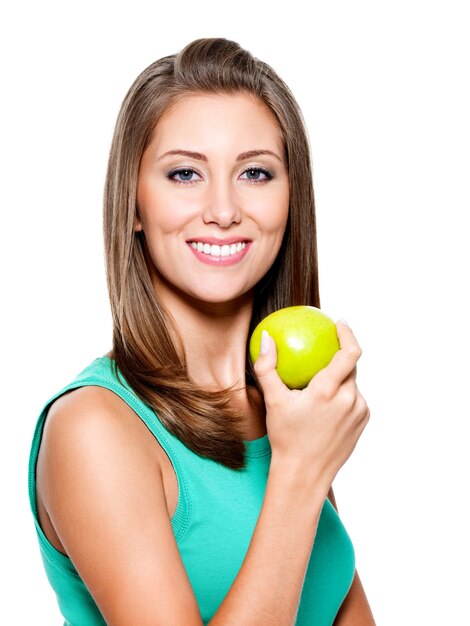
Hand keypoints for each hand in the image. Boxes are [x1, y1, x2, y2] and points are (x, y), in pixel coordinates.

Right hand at [253, 320, 369, 485]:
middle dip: (339, 355)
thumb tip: (265, 338)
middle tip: (325, 348)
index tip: (339, 323)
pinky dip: (342, 395)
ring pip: (353, 383)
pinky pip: (354, 400)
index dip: (348, 333)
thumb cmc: (286, 437)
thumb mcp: (273, 401)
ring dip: (339, 378)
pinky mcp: (363, 422)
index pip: (350, 352)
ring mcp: (359, 412)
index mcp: (329, 391)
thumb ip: (267, 367)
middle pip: (351, 366)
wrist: (305, 474)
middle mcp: (350, 399)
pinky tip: (327, 402)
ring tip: (321, 380)